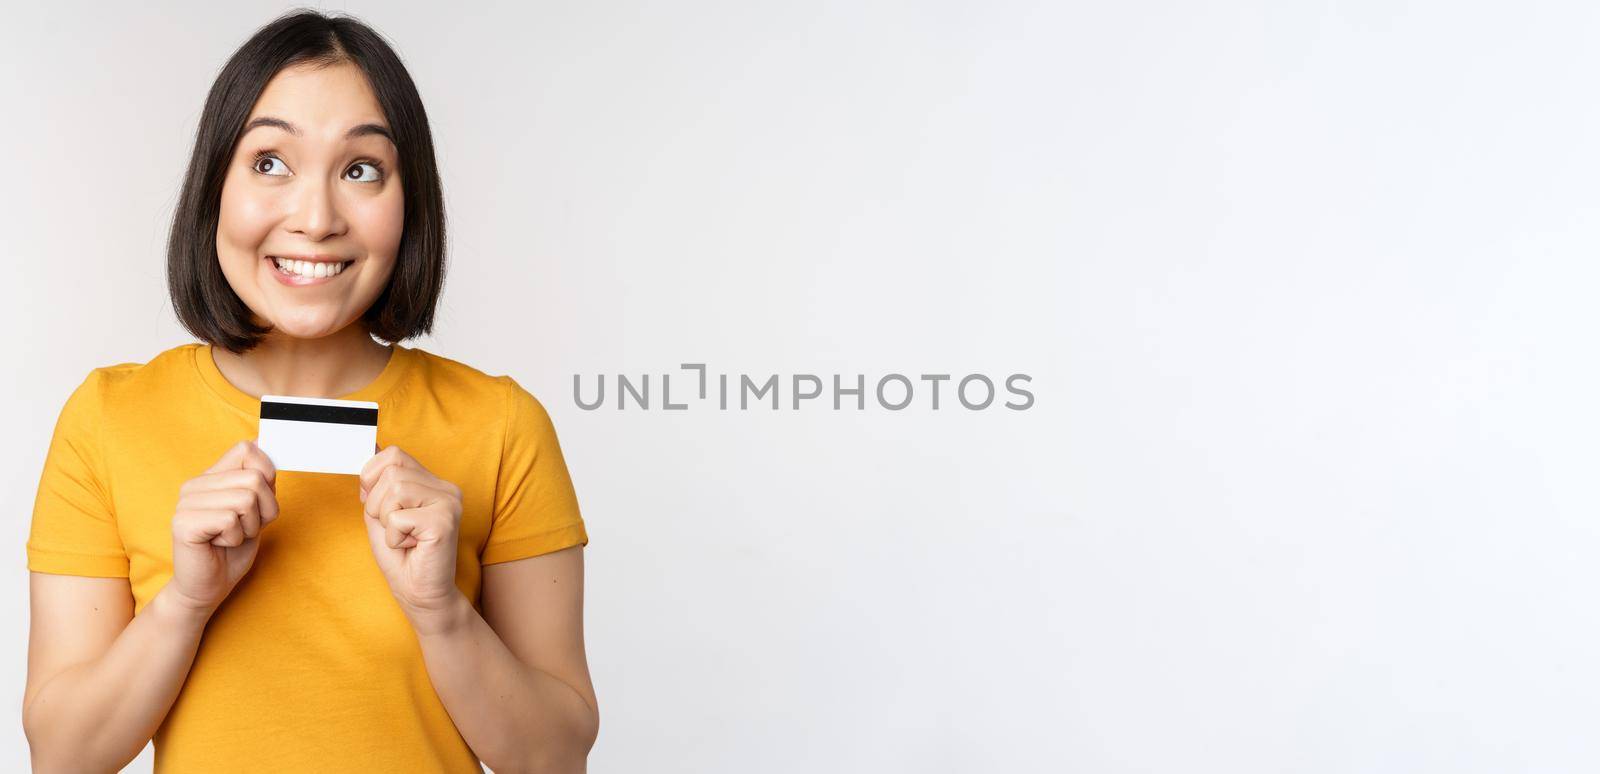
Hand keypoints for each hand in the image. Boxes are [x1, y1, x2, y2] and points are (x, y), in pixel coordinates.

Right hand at [169, 439, 278, 613]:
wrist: (209, 586)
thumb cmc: (233, 549)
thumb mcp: (257, 509)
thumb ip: (261, 479)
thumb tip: (265, 441)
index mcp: (211, 476)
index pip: (247, 449)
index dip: (266, 475)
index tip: (258, 502)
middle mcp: (194, 484)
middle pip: (254, 478)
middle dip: (262, 510)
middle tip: (243, 528)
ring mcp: (185, 502)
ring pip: (246, 499)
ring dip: (249, 526)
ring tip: (230, 537)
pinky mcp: (183, 523)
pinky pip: (230, 520)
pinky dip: (235, 538)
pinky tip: (218, 544)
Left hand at [359, 445, 463, 621]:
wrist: (421, 595)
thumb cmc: (402, 558)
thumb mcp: (381, 515)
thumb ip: (377, 486)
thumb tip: (369, 450)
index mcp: (433, 483)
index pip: (394, 454)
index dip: (373, 477)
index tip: (379, 507)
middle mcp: (446, 488)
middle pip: (391, 472)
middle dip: (378, 505)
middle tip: (395, 529)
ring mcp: (449, 503)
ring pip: (394, 490)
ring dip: (386, 521)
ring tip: (403, 537)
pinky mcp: (444, 521)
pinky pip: (398, 517)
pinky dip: (394, 537)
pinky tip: (412, 547)